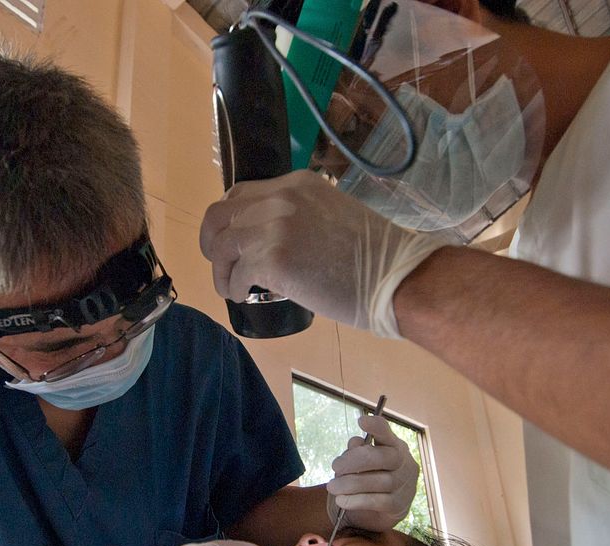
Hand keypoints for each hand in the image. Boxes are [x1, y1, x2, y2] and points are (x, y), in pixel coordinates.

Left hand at [199, 170, 456, 337]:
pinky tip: (245, 297)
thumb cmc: (375, 256)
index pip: (241, 193)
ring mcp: (275, 228)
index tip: (232, 241)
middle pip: (221, 215)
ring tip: (233, 287)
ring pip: (222, 246)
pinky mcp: (274, 260)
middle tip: (222, 264)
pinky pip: (235, 275)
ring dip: (222, 270)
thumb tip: (273, 240)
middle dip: (213, 242)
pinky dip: (234, 289)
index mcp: (297, 184)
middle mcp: (280, 198)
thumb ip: (301, 217)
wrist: (396, 277)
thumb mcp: (332, 216)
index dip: (230, 219)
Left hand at [327, 415, 419, 530]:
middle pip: (381, 457)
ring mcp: (404, 485)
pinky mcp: (398, 506)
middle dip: (354, 461)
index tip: (361, 421)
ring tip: (332, 487)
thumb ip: (357, 451)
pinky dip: (356, 500)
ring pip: (378, 481)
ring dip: (350, 483)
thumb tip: (355, 443)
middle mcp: (404, 463)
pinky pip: (376, 501)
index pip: (387, 433)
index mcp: (395, 446)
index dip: (376, 426)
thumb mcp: (360, 462)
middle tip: (335, 466)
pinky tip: (342, 500)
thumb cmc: (368, 478)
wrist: (376, 512)